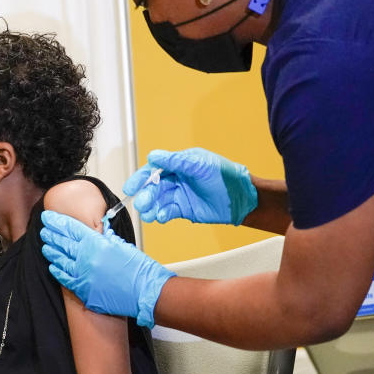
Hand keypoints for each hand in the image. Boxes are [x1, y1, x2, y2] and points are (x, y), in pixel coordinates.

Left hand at [40, 211, 174, 327]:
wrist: (145, 292)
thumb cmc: (138, 269)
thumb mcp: (121, 245)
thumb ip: (106, 237)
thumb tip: (99, 229)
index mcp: (96, 243)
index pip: (71, 228)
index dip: (57, 221)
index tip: (48, 216)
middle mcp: (86, 258)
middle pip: (63, 243)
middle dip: (52, 235)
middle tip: (44, 229)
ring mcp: (82, 275)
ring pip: (60, 260)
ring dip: (52, 252)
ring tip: (46, 245)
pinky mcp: (83, 290)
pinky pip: (65, 279)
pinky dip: (58, 271)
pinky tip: (53, 266)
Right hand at [125, 148, 256, 224]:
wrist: (241, 200)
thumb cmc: (225, 177)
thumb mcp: (200, 165)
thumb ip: (176, 161)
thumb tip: (154, 156)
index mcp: (179, 164)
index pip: (154, 169)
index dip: (141, 178)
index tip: (131, 187)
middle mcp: (176, 179)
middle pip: (153, 187)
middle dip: (145, 195)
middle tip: (142, 203)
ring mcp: (178, 195)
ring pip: (157, 201)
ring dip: (150, 207)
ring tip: (148, 214)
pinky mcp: (182, 210)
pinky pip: (166, 212)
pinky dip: (161, 215)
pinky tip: (160, 217)